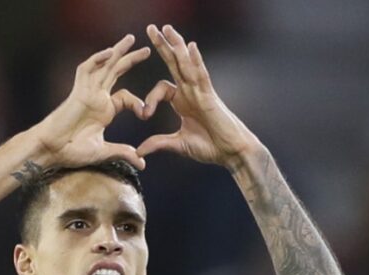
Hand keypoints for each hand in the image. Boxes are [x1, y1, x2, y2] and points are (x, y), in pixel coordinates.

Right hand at [34, 35, 150, 169]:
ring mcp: (87, 92)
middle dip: (130, 59)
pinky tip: (110, 53)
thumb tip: (142, 163)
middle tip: (147, 49)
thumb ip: (123, 153)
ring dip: (116, 52)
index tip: (146, 114)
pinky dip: (97, 60)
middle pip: (116, 72)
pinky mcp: (77, 92)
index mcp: (104, 109)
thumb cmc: (72, 151)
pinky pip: (86, 70)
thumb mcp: (104, 151)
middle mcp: (97, 97)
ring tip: (130, 39)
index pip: (125, 97)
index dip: (138, 103)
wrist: (52, 150)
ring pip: (103, 66)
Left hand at [138, 25, 261, 168]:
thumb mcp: (178, 144)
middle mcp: (191, 91)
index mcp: (182, 101)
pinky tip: (190, 47)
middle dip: (162, 46)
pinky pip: (202, 75)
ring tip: (166, 28)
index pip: (161, 89)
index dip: (149, 99)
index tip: (144, 115)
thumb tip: (138, 152)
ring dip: (177, 45)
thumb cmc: (210, 147)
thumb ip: (158, 144)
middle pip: (174, 63)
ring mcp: (201, 91)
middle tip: (150, 28)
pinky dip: (196, 61)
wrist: (230, 152)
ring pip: (187, 64)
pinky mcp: (210, 96)